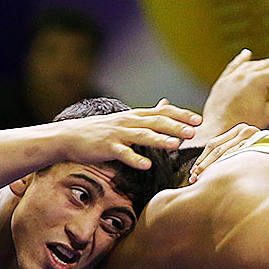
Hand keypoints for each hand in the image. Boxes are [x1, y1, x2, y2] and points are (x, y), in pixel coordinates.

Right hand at [55, 101, 199, 169]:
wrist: (70, 136)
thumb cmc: (100, 130)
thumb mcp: (126, 119)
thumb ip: (148, 114)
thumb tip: (167, 104)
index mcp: (135, 116)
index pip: (162, 113)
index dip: (181, 116)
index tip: (199, 121)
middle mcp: (128, 122)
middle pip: (156, 122)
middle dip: (176, 127)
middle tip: (194, 132)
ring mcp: (117, 134)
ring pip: (142, 136)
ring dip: (159, 140)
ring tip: (176, 145)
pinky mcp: (106, 148)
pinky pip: (123, 154)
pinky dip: (134, 159)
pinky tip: (146, 165)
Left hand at [188, 123, 261, 183]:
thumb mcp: (249, 150)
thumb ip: (234, 154)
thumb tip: (211, 169)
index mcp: (240, 131)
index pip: (214, 145)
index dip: (202, 160)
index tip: (194, 173)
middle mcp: (244, 131)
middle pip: (216, 149)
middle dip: (202, 165)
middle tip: (193, 179)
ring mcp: (250, 136)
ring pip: (222, 153)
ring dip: (209, 167)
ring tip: (200, 180)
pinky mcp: (255, 143)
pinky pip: (234, 156)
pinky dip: (222, 166)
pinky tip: (215, 177)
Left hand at [197, 49, 268, 140]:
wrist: (217, 131)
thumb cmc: (242, 125)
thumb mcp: (267, 114)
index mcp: (257, 81)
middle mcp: (244, 74)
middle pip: (267, 65)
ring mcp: (232, 77)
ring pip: (252, 64)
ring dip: (264, 67)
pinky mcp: (222, 81)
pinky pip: (234, 65)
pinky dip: (242, 59)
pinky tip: (247, 54)